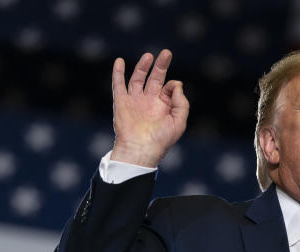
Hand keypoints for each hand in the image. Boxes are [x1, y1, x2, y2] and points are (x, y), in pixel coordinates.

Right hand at [110, 49, 188, 167]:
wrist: (140, 150)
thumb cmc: (161, 140)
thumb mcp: (179, 122)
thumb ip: (181, 103)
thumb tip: (176, 84)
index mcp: (163, 107)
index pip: (169, 88)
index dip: (173, 84)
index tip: (172, 87)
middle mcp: (149, 102)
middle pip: (155, 78)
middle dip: (160, 65)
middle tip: (166, 53)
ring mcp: (135, 101)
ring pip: (138, 79)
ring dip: (142, 66)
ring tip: (149, 56)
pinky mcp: (121, 103)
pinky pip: (118, 85)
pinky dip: (118, 73)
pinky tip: (120, 61)